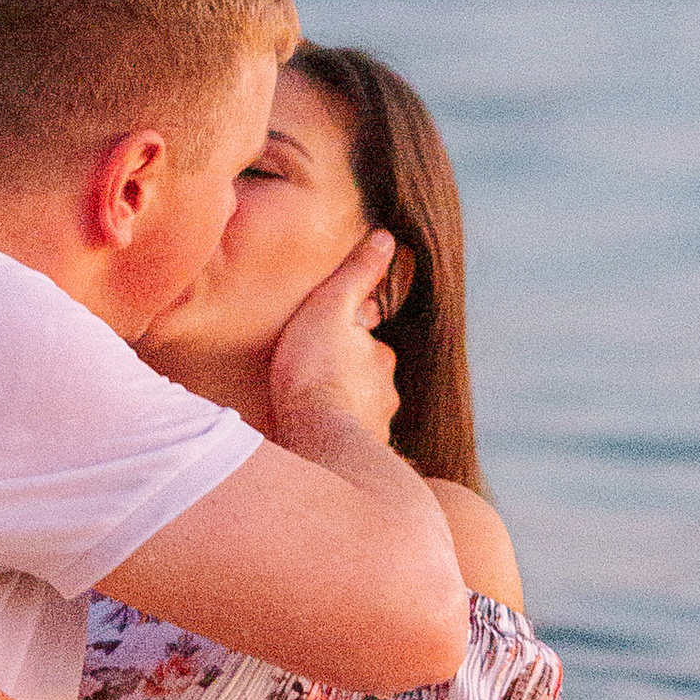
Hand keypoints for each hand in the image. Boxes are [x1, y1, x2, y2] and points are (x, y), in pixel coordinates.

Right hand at [268, 227, 401, 445]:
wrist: (316, 442)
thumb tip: (388, 238)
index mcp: (380, 358)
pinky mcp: (356, 461)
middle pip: (365, 375)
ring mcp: (374, 429)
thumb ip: (358, 274)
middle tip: (314, 368)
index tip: (325, 330)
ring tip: (312, 406)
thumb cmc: (316, 372)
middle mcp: (385, 394)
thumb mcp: (331, 309)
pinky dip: (336, 436)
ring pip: (359, 409)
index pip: (367, 337)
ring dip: (342, 405)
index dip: (348, 330)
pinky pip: (347, 442)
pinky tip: (315, 439)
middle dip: (347, 370)